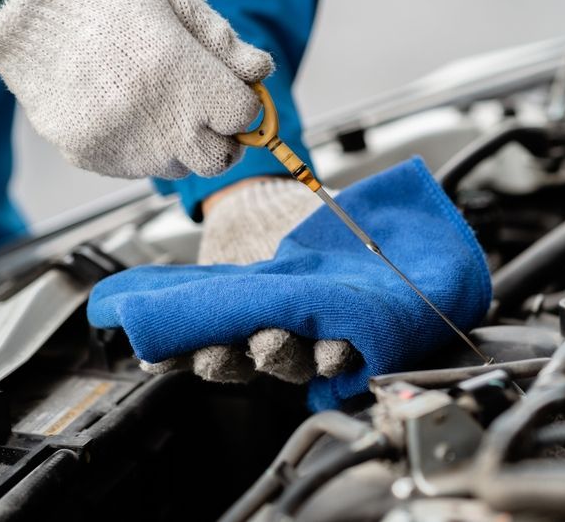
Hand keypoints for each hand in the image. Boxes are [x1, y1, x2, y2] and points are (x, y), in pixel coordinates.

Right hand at [0, 0, 271, 179]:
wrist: (17, 1)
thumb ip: (222, 40)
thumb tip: (259, 72)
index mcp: (183, 73)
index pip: (243, 116)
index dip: (244, 102)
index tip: (232, 90)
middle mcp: (156, 118)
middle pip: (218, 159)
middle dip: (223, 137)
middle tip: (209, 112)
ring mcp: (120, 142)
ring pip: (177, 168)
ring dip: (182, 143)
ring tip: (159, 103)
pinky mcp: (88, 155)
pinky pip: (134, 167)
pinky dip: (141, 147)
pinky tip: (124, 108)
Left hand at [88, 158, 492, 409]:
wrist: (261, 201)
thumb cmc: (309, 218)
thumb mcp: (338, 228)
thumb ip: (363, 241)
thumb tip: (407, 241)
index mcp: (332, 323)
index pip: (341, 356)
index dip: (338, 359)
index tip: (336, 352)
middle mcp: (293, 339)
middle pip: (289, 364)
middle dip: (280, 355)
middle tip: (270, 343)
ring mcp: (248, 335)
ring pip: (241, 362)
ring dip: (225, 360)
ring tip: (210, 352)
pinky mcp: (209, 326)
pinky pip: (191, 348)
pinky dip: (173, 351)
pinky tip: (158, 350)